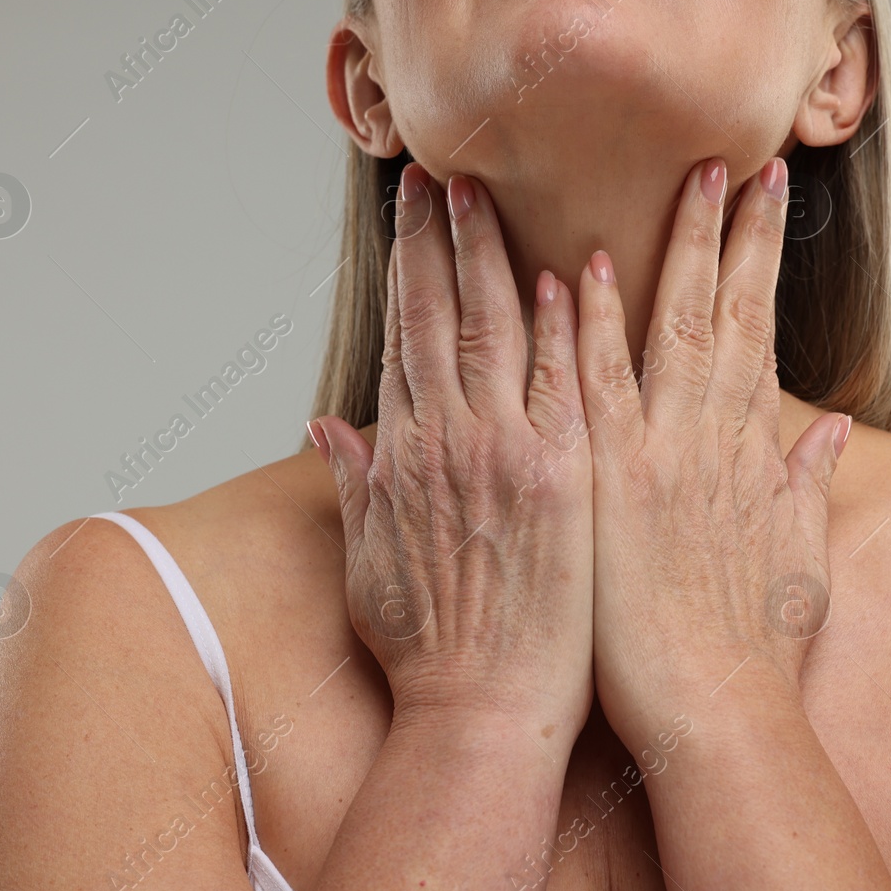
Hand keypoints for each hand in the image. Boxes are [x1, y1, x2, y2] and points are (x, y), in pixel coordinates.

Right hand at [313, 163, 593, 750]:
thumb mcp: (369, 565)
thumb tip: (324, 428)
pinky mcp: (566, 476)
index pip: (400, 341)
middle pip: (438, 318)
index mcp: (402, 457)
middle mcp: (448, 442)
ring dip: (490, 257)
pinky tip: (565, 273)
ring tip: (487, 196)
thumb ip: (354, 485)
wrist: (484, 713)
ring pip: (494, 331)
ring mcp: (508, 453)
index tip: (409, 220)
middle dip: (437, 242)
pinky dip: (562, 326)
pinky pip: (564, 382)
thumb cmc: (431, 650)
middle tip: (440, 177)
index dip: (403, 274)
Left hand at [575, 156, 850, 750]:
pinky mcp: (608, 486)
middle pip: (721, 313)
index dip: (759, 261)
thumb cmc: (752, 652)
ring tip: (677, 180)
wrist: (717, 719)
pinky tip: (588, 270)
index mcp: (749, 453)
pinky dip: (593, 330)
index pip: (756, 331)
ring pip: (667, 332)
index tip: (764, 200)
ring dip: (671, 251)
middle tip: (731, 162)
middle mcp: (710, 442)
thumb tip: (833, 430)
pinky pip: (595, 391)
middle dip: (730, 233)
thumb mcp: (797, 559)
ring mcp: (660, 457)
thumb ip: (808, 483)